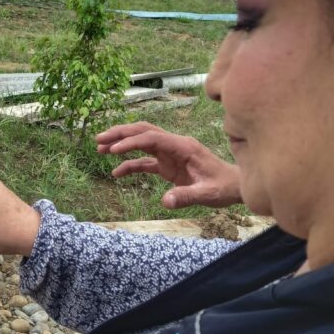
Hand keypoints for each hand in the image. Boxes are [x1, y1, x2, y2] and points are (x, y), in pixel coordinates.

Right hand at [96, 122, 242, 209]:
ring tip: (100, 148)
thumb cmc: (223, 188)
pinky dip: (130, 164)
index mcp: (183, 147)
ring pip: (142, 142)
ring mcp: (170, 154)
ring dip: (122, 143)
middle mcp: (175, 145)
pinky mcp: (169, 165)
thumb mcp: (207, 194)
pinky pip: (145, 161)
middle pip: (143, 131)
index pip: (152, 138)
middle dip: (120, 133)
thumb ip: (186, 196)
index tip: (114, 150)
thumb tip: (165, 202)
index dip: (132, 142)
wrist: (234, 186)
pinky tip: (116, 173)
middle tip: (99, 139)